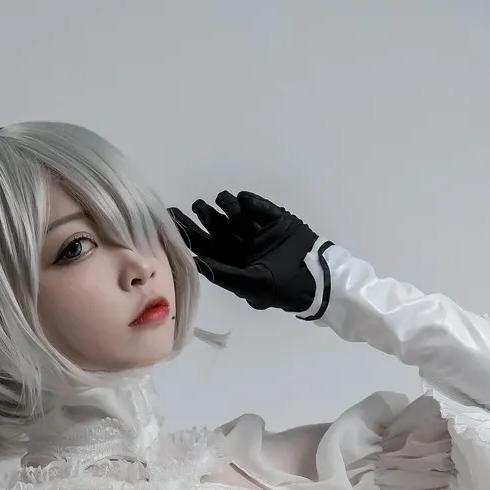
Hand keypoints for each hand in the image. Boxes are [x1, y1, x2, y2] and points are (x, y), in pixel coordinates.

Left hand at [169, 190, 321, 313]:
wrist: (316, 279)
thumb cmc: (280, 288)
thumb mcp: (250, 283)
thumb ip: (223, 273)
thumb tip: (195, 263)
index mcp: (230, 260)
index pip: (203, 243)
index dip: (187, 231)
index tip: (173, 216)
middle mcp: (240, 244)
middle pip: (216, 226)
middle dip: (206, 215)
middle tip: (199, 206)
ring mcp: (256, 230)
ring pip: (236, 214)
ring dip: (227, 206)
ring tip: (223, 201)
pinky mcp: (275, 219)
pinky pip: (260, 208)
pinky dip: (251, 203)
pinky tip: (243, 201)